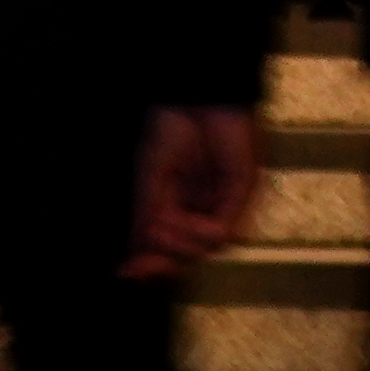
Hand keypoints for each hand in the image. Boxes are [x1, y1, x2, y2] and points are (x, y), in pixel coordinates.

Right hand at [124, 105, 263, 277]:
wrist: (195, 97)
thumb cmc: (171, 129)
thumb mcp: (150, 181)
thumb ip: (145, 223)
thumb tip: (127, 267)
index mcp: (185, 203)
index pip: (175, 247)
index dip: (154, 263)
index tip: (131, 273)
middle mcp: (207, 206)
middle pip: (190, 253)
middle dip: (165, 260)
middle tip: (146, 262)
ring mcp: (225, 201)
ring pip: (205, 248)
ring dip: (178, 243)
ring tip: (161, 227)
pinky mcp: (241, 193)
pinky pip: (221, 232)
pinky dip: (197, 232)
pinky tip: (183, 220)